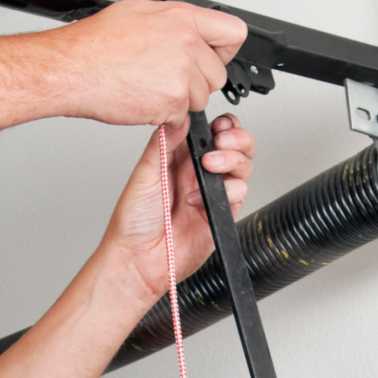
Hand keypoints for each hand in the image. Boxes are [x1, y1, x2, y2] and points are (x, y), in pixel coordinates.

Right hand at [47, 0, 247, 126]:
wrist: (69, 69)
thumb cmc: (93, 44)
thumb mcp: (138, 13)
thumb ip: (174, 21)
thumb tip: (191, 30)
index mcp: (182, 18)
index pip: (234, 33)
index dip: (224, 49)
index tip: (213, 56)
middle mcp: (186, 44)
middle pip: (218, 74)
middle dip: (198, 81)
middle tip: (167, 76)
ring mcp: (181, 74)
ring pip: (202, 98)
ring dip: (181, 99)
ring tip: (149, 85)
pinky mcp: (173, 102)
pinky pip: (182, 115)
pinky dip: (165, 114)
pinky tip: (143, 97)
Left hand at [99, 113, 256, 302]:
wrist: (139, 259)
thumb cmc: (133, 222)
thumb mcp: (144, 174)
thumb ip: (164, 144)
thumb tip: (180, 118)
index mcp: (180, 159)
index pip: (211, 133)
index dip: (222, 125)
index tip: (218, 125)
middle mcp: (199, 174)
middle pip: (236, 147)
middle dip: (237, 139)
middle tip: (223, 141)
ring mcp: (212, 193)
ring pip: (243, 167)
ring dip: (232, 161)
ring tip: (211, 166)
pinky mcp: (221, 214)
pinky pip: (240, 194)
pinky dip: (227, 192)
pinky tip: (200, 199)